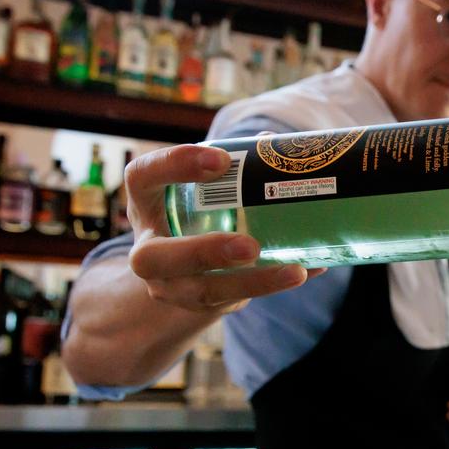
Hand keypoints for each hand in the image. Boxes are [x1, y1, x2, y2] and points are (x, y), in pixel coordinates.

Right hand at [124, 143, 324, 313]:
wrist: (184, 268)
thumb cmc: (197, 211)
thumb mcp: (204, 186)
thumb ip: (235, 164)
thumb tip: (275, 143)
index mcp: (146, 202)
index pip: (142, 176)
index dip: (175, 165)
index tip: (222, 159)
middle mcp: (146, 249)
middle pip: (154, 257)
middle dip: (204, 252)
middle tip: (250, 246)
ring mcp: (170, 284)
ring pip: (203, 290)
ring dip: (251, 282)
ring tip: (295, 270)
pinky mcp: (199, 304)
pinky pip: (235, 299)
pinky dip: (272, 285)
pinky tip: (306, 270)